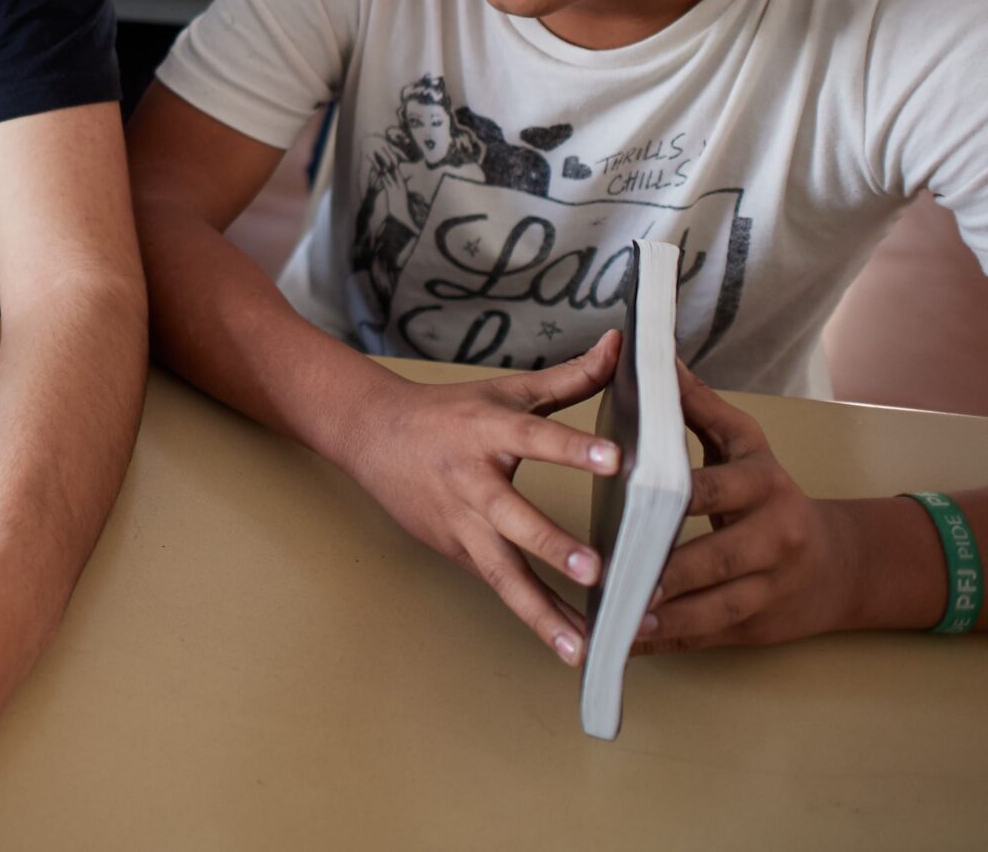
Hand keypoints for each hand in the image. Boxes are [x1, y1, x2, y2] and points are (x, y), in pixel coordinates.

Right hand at [340, 332, 623, 664]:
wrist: (372, 437)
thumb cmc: (450, 414)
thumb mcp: (506, 391)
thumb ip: (570, 377)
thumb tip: (621, 345)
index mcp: (488, 431)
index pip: (534, 437)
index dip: (573, 449)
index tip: (616, 461)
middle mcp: (473, 482)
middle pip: (514, 518)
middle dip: (554, 546)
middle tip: (596, 571)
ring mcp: (462, 525)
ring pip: (504, 574)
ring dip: (544, 612)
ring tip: (585, 645)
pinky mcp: (458, 554)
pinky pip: (502, 589)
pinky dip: (538, 620)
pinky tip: (575, 648)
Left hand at [636, 364, 860, 651]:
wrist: (840, 564)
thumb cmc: (770, 492)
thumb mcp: (744, 444)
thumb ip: (697, 406)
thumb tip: (657, 359)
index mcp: (763, 485)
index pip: (713, 488)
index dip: (672, 494)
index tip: (629, 494)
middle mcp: (773, 538)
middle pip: (718, 557)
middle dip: (670, 568)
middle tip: (619, 574)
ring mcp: (769, 588)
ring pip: (715, 607)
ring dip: (667, 617)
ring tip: (622, 620)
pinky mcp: (756, 628)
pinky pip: (707, 637)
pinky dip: (666, 643)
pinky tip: (626, 644)